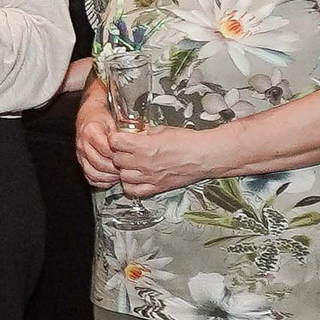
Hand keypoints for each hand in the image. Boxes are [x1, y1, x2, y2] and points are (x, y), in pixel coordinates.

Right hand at [74, 85, 118, 189]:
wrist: (88, 117)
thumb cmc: (101, 118)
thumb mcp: (113, 120)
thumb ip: (122, 133)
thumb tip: (135, 143)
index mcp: (90, 131)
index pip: (105, 148)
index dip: (118, 155)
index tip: (128, 156)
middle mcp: (83, 143)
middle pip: (99, 162)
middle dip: (115, 168)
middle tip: (126, 168)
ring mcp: (81, 154)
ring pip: (93, 172)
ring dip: (108, 176)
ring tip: (120, 175)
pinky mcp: (82, 162)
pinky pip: (89, 177)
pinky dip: (101, 180)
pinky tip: (111, 178)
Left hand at [109, 123, 224, 200]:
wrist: (205, 156)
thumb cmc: (189, 141)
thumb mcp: (163, 129)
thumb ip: (146, 132)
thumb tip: (137, 131)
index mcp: (145, 146)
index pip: (115, 142)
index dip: (115, 138)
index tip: (118, 138)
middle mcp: (144, 163)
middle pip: (116, 159)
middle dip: (118, 153)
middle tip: (124, 150)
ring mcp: (149, 177)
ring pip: (122, 176)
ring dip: (124, 169)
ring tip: (130, 163)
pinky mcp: (156, 187)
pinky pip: (133, 191)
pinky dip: (130, 185)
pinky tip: (135, 178)